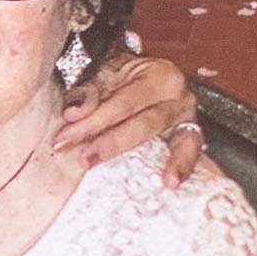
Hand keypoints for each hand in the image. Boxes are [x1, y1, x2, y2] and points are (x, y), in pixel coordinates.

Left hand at [53, 49, 207, 182]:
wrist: (151, 75)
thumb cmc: (126, 77)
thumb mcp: (106, 75)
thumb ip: (90, 93)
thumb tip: (74, 113)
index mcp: (156, 74)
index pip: (120, 103)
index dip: (90, 122)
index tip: (64, 138)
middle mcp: (176, 92)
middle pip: (141, 122)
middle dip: (108, 142)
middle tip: (83, 157)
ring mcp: (186, 114)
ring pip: (160, 136)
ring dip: (133, 153)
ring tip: (116, 168)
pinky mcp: (191, 133)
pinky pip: (190, 150)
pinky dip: (183, 166)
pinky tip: (170, 181)